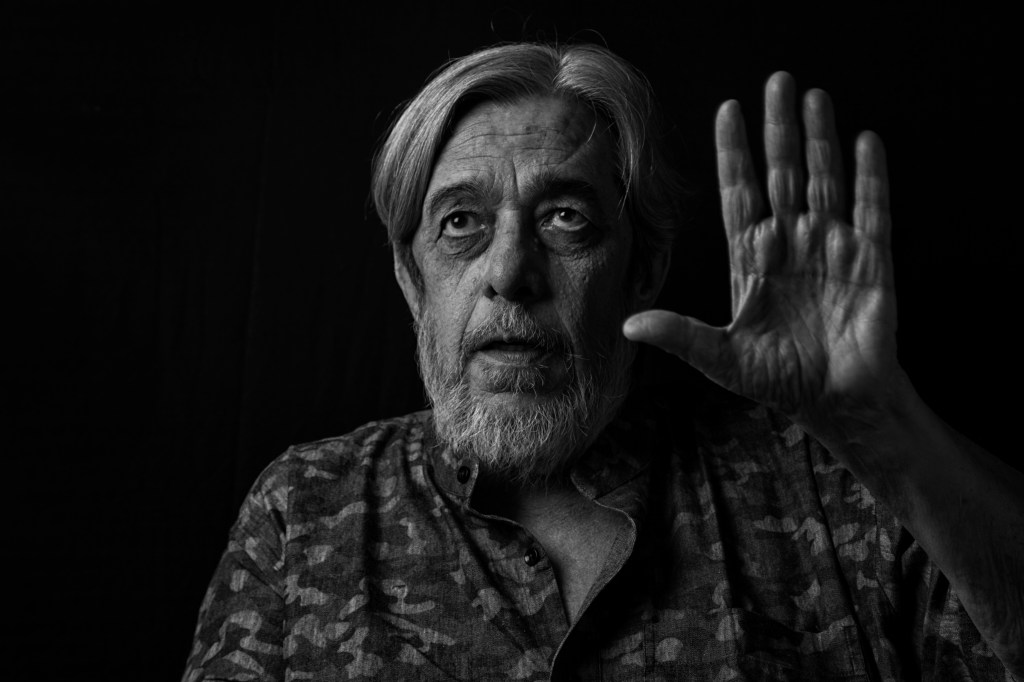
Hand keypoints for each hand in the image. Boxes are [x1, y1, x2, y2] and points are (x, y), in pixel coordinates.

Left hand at [625, 72, 906, 435]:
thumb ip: (681, 336)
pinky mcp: (870, 261)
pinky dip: (869, 177)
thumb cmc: (779, 378)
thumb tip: (629, 325)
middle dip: (778, 130)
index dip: (734, 154)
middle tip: (776, 81)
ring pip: (824, 181)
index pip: (740, 194)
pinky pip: (871, 211)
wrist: (835, 402)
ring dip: (820, 140)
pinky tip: (865, 142)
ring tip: (814, 97)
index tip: (727, 110)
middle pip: (783, 175)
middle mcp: (790, 244)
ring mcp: (830, 248)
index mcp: (753, 259)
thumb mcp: (722, 358)